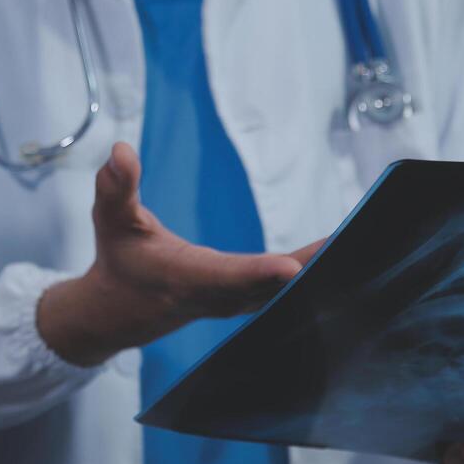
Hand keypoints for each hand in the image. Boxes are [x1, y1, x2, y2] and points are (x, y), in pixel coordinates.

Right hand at [38, 142, 321, 365]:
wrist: (119, 312)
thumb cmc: (119, 259)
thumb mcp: (110, 218)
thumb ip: (116, 186)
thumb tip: (121, 151)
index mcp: (187, 278)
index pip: (228, 276)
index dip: (259, 272)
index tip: (290, 267)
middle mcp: (217, 297)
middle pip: (271, 284)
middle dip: (309, 265)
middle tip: (347, 242)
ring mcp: (235, 304)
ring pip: (284, 289)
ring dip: (318, 268)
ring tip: (354, 241)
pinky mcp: (247, 301)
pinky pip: (285, 288)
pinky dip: (311, 272)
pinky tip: (338, 252)